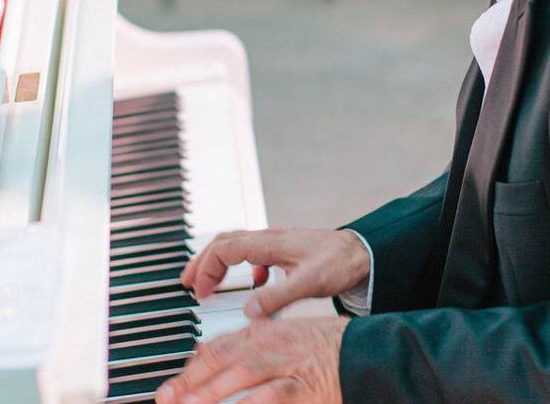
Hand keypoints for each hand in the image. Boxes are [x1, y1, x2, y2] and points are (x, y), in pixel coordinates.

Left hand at [154, 316, 348, 403]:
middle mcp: (272, 343)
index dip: (192, 366)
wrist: (370, 352)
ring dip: (209, 393)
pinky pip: (270, 397)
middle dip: (189, 381)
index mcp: (266, 331)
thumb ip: (258, 345)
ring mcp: (287, 364)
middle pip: (221, 360)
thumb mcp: (291, 336)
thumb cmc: (333, 347)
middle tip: (167, 398)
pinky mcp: (303, 387)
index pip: (219, 345)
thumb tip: (226, 356)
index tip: (175, 383)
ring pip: (239, 376)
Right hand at [181, 228, 369, 317]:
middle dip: (202, 261)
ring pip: (236, 244)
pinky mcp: (285, 249)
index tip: (200, 291)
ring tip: (206, 281)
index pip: (225, 249)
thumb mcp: (308, 283)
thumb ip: (277, 297)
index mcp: (270, 243)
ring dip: (218, 261)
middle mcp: (269, 238)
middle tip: (186, 282)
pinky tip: (253, 283)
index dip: (207, 269)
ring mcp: (277, 242)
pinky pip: (253, 251)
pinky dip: (243, 265)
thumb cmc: (339, 263)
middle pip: (224, 242)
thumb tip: (248, 310)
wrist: (363, 252)